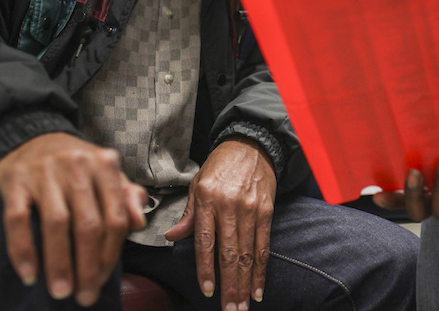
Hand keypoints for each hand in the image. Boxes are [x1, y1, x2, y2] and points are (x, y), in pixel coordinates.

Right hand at [0, 132, 147, 306]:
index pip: (115, 216)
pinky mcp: (15, 181)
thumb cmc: (76, 165)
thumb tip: (138, 223)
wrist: (31, 137)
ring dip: (59, 262)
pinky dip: (22, 249)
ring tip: (60, 291)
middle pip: (88, 224)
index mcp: (105, 165)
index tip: (102, 282)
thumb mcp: (107, 173)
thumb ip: (127, 196)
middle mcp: (77, 166)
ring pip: (56, 223)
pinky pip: (17, 219)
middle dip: (88, 265)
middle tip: (84, 296)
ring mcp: (45, 173)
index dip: (111, 254)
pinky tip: (29, 274)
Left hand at [165, 137, 275, 309]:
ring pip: (247, 253)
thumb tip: (172, 237)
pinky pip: (264, 245)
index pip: (205, 241)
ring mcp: (250, 209)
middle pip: (229, 253)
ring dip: (245, 283)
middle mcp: (230, 205)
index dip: (206, 268)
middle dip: (229, 285)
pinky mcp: (266, 210)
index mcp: (207, 199)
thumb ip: (188, 214)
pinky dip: (261, 269)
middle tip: (229, 309)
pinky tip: (258, 287)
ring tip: (242, 305)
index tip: (207, 290)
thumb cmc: (220, 166)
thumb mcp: (197, 184)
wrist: (252, 144)